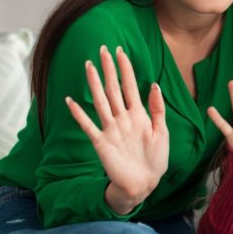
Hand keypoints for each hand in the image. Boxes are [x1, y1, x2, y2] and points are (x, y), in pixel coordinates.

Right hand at [66, 45, 168, 213]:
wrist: (144, 183)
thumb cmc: (155, 159)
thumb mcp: (162, 132)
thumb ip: (157, 109)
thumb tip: (154, 84)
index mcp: (139, 115)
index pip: (130, 86)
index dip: (126, 69)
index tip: (121, 51)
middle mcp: (123, 119)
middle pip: (114, 89)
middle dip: (109, 69)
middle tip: (103, 49)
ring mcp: (111, 129)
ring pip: (101, 101)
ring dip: (95, 84)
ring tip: (89, 66)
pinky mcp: (101, 142)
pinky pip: (88, 125)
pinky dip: (79, 114)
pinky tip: (70, 100)